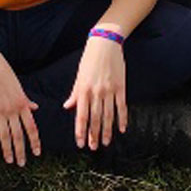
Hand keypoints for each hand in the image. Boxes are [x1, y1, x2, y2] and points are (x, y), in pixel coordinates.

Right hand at [0, 41, 40, 164]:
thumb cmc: (4, 73)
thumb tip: (36, 108)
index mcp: (22, 104)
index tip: (37, 153)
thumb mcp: (19, 86)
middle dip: (21, 151)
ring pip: (5, 136)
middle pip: (18, 135)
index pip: (32, 127)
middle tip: (22, 164)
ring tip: (9, 161)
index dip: (35, 141)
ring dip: (7, 150)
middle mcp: (12, 110)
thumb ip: (26, 100)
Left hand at [62, 35, 126, 149]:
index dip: (80, 130)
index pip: (81, 115)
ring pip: (108, 115)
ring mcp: (109, 90)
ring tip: (106, 143)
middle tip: (93, 147)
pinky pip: (122, 106)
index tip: (80, 143)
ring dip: (107, 130)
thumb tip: (67, 107)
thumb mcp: (79, 76)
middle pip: (95, 118)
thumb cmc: (89, 60)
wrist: (105, 43)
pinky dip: (122, 119)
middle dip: (93, 135)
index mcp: (83, 89)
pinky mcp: (121, 87)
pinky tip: (121, 129)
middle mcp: (96, 92)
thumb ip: (75, 93)